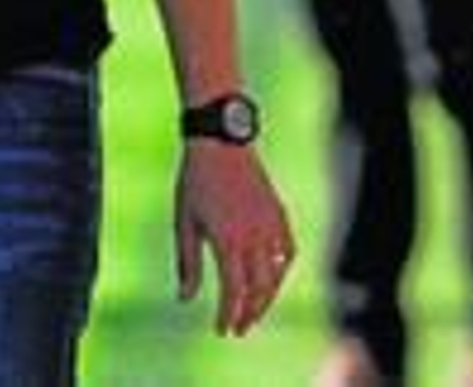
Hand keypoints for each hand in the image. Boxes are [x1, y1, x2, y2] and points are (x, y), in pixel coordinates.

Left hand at [175, 141, 293, 335]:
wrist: (220, 142)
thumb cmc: (195, 180)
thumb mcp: (185, 221)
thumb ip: (188, 262)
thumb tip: (184, 298)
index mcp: (228, 241)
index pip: (234, 291)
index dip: (230, 314)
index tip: (223, 331)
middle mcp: (255, 238)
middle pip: (260, 289)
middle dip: (250, 313)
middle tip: (239, 328)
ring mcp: (271, 226)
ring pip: (277, 274)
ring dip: (267, 297)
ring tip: (253, 309)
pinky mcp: (279, 214)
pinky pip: (288, 252)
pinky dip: (282, 270)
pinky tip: (272, 278)